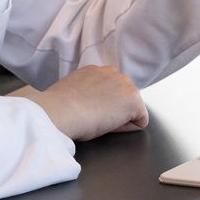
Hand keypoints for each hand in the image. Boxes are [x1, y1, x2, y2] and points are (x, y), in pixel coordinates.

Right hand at [11, 65, 148, 140]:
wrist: (60, 111)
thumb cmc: (59, 107)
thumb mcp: (72, 91)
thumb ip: (85, 91)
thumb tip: (86, 100)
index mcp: (96, 71)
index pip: (109, 90)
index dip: (101, 106)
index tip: (87, 111)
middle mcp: (113, 72)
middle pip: (123, 98)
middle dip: (114, 110)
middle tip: (93, 117)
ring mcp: (126, 85)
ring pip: (132, 108)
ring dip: (120, 117)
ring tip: (99, 121)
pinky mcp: (133, 100)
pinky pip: (140, 121)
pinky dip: (127, 128)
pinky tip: (109, 126)